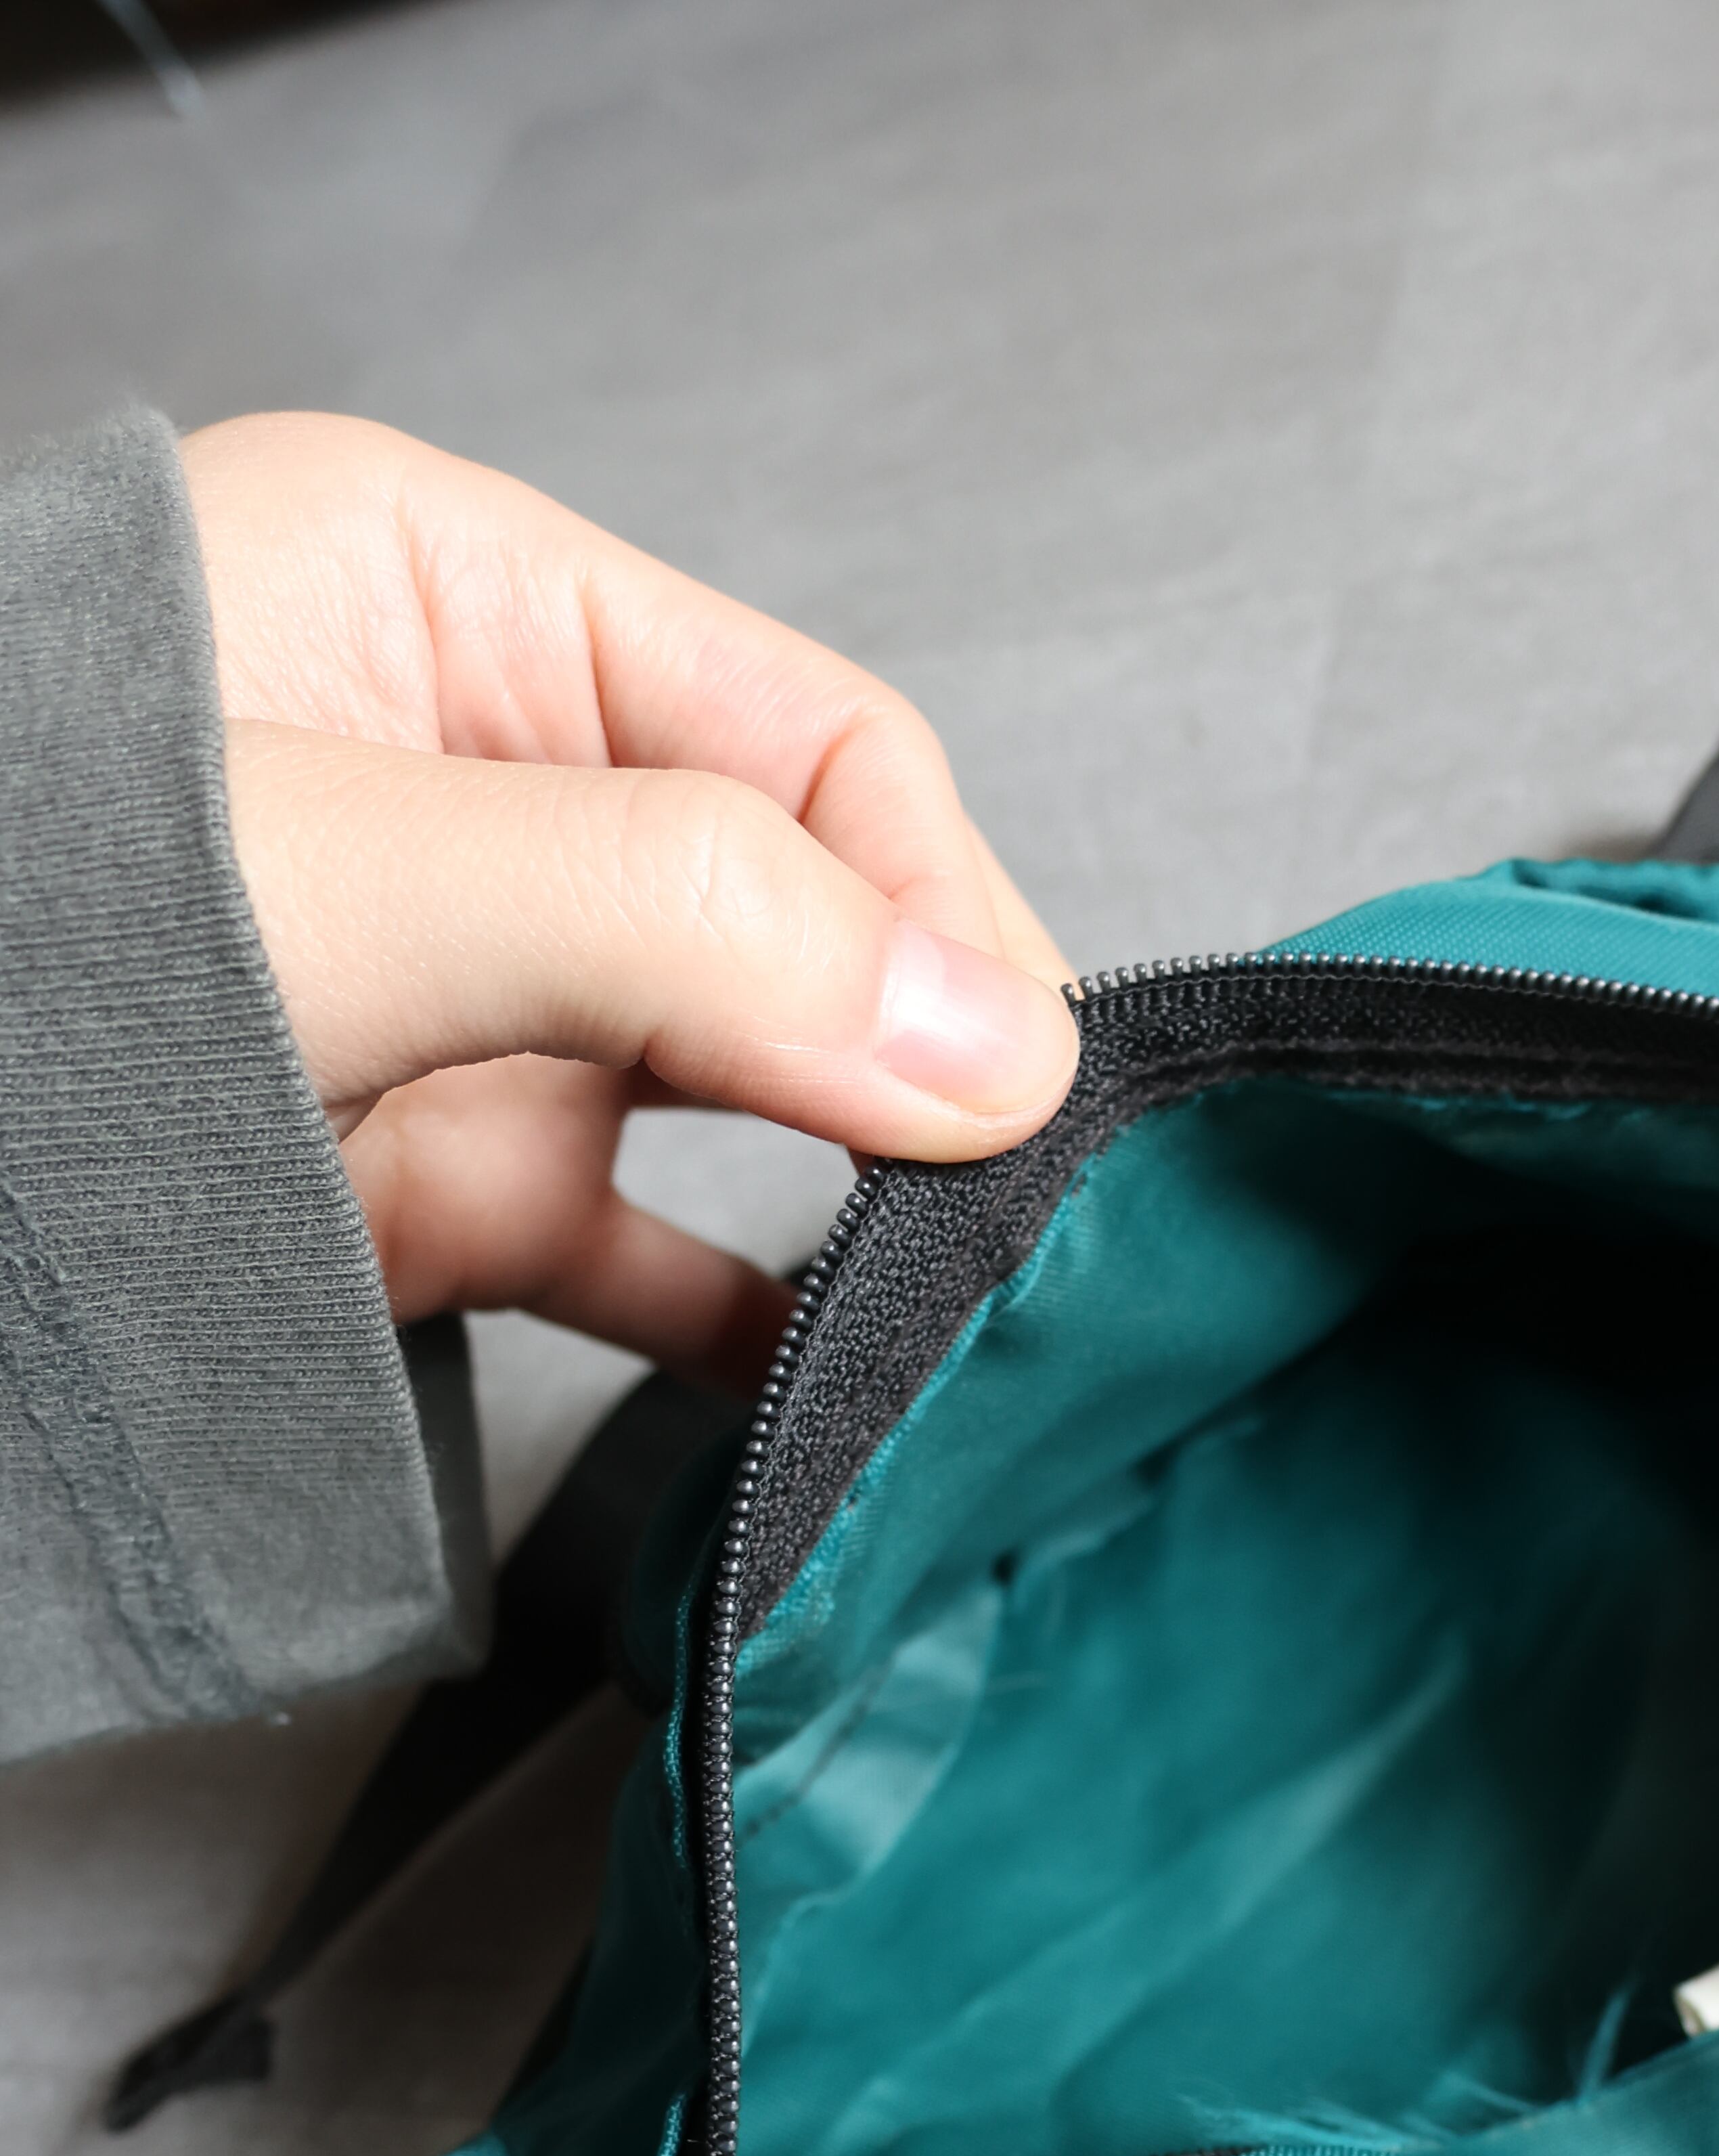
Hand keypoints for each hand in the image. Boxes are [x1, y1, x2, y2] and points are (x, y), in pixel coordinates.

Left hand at [183, 412, 1078, 1392]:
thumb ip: (689, 926)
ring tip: (961, 1289)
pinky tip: (826, 1379)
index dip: (935, 901)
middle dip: (919, 1046)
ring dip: (863, 1185)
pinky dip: (752, 1315)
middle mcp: (489, 800)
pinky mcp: (448, 1185)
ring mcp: (475, 1002)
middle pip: (802, 909)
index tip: (1012, 1073)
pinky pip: (658, 1248)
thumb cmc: (17, 925)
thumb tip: (990, 1042)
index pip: (807, 738)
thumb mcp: (360, 873)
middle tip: (1018, 1190)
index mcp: (462, 611)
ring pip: (753, 1086)